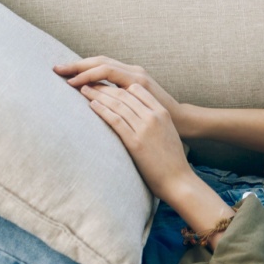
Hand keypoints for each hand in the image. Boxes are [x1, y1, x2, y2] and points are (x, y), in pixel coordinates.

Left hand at [79, 81, 192, 197]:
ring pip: (118, 105)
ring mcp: (145, 129)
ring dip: (98, 95)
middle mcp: (154, 117)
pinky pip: (115, 120)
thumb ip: (155, 120)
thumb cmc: (172, 160)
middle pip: (124, 95)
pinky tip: (92, 106)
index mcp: (162, 112)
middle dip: (104, 87)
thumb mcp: (167, 132)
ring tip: (85, 90)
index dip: (119, 85)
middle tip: (88, 83)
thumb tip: (137, 115)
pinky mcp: (135, 143)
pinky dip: (102, 110)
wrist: (178, 180)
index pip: (137, 90)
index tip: (105, 84)